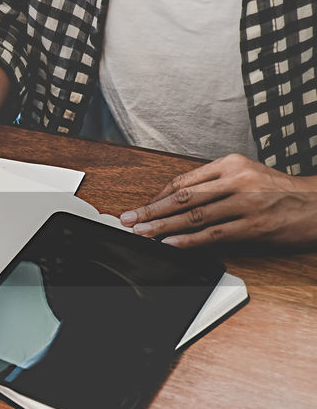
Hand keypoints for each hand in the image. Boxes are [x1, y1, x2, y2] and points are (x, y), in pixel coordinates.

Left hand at [121, 153, 316, 248]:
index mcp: (230, 164)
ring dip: (162, 226)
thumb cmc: (280, 191)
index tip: (141, 207)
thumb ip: (215, 185)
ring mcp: (245, 202)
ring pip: (193, 215)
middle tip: (128, 219)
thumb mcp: (247, 176)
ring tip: (142, 232)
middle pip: (182, 196)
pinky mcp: (253, 225)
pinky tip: (170, 244)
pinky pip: (213, 234)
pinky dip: (188, 240)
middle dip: (150, 210)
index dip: (157, 196)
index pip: (183, 181)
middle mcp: (236, 180)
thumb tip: (177, 202)